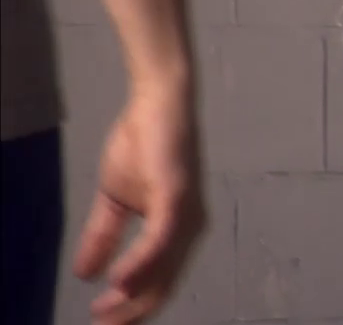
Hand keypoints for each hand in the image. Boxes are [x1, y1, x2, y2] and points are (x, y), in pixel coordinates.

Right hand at [74, 89, 206, 324]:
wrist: (155, 106)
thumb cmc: (142, 148)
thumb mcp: (116, 201)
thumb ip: (103, 237)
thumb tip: (84, 274)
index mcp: (177, 231)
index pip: (159, 282)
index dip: (133, 308)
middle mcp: (189, 228)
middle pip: (163, 285)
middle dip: (132, 313)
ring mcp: (187, 213)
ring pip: (164, 269)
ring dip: (132, 297)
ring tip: (104, 316)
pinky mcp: (177, 196)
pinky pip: (161, 239)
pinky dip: (140, 264)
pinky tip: (120, 283)